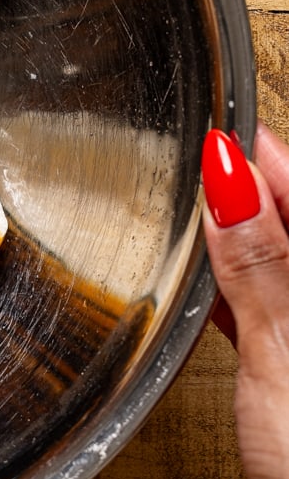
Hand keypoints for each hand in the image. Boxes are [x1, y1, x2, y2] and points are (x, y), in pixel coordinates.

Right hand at [203, 123, 288, 478]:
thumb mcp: (287, 353)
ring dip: (246, 245)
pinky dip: (241, 301)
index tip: (221, 125)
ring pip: (285, 277)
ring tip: (199, 212)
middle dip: (254, 192)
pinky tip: (213, 296)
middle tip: (203, 154)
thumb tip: (232, 174)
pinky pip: (273, 323)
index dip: (266, 157)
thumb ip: (262, 262)